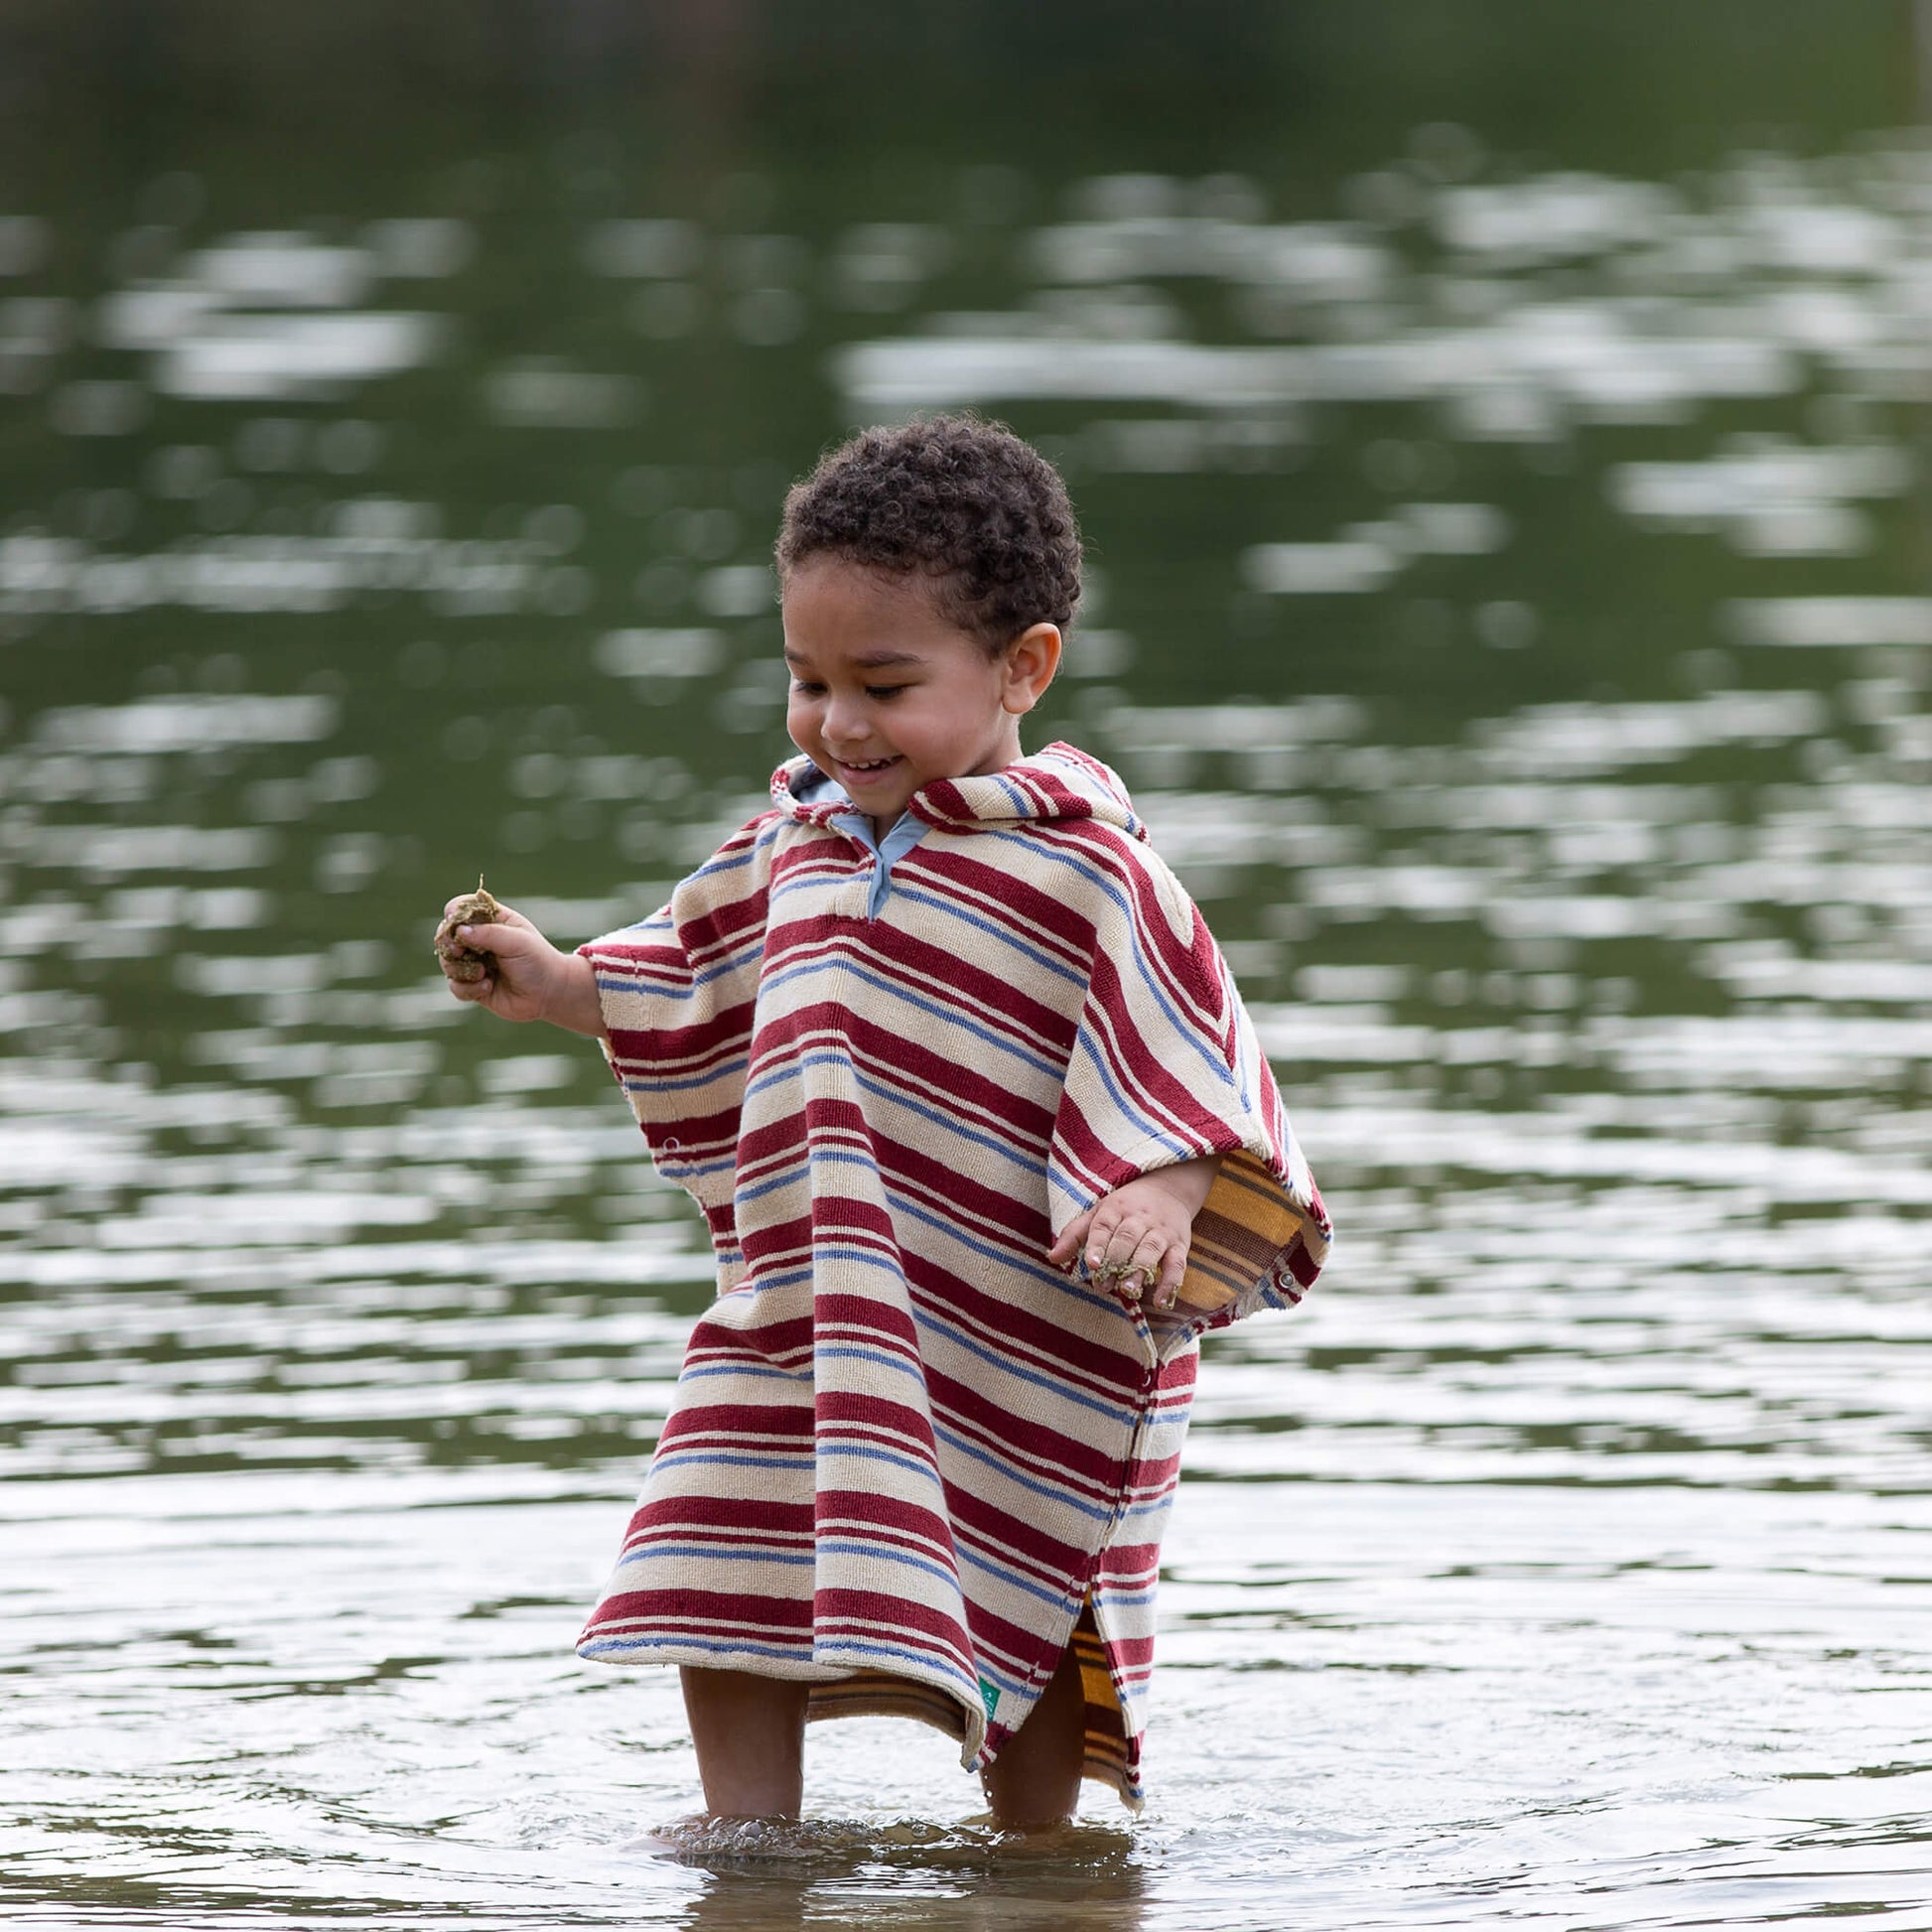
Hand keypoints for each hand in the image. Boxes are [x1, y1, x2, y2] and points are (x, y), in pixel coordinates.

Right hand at [435, 897, 604, 1035]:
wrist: (551, 994)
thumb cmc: (538, 961)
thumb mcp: (517, 941)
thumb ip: (489, 933)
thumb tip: (459, 931)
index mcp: (492, 920)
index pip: (463, 908)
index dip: (454, 913)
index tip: (453, 920)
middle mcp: (479, 940)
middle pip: (447, 935)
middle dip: (448, 944)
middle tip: (459, 951)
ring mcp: (475, 963)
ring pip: (447, 962)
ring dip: (459, 969)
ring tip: (482, 973)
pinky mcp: (474, 986)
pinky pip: (456, 986)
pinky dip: (468, 988)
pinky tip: (487, 987)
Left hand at [1046, 1156, 1219, 1313]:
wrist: (1170, 1188)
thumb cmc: (1127, 1206)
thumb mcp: (1099, 1212)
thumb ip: (1075, 1235)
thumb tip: (1051, 1258)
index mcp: (1115, 1209)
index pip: (1104, 1226)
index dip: (1098, 1245)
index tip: (1093, 1264)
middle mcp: (1139, 1218)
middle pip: (1127, 1238)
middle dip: (1116, 1262)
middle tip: (1103, 1285)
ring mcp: (1161, 1231)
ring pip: (1151, 1249)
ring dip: (1140, 1270)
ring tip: (1128, 1290)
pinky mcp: (1180, 1245)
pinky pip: (1178, 1264)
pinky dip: (1171, 1283)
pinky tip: (1160, 1301)